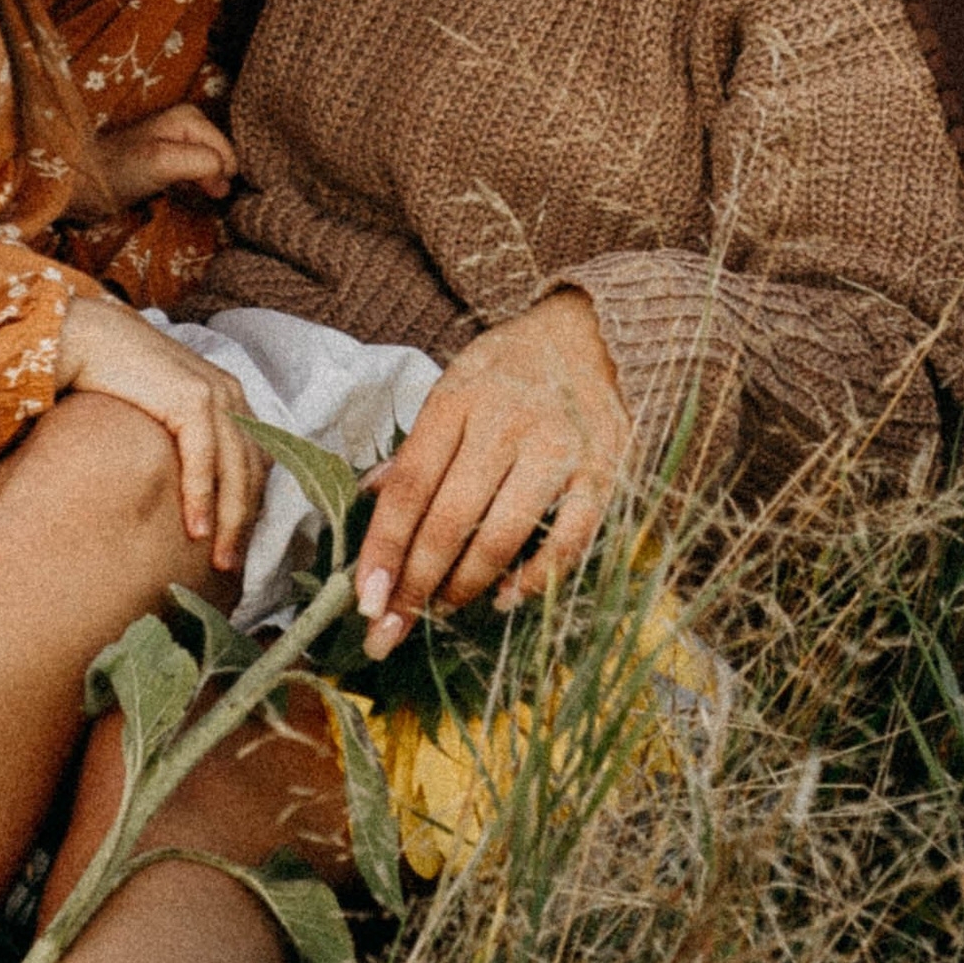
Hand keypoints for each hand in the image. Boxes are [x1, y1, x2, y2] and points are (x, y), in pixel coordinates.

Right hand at [56, 290, 262, 568]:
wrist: (86, 338)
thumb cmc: (114, 379)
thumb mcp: (160, 412)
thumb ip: (182, 440)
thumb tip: (187, 492)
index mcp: (231, 397)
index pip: (254, 462)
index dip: (249, 506)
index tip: (236, 545)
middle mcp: (231, 393)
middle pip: (251, 470)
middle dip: (244, 522)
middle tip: (231, 566)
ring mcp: (215, 393)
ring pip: (235, 470)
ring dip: (229, 520)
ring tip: (218, 559)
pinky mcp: (190, 397)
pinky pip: (204, 458)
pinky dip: (202, 497)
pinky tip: (196, 529)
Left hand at [94, 102, 236, 210]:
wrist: (81, 182)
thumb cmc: (119, 170)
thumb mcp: (163, 162)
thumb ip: (202, 162)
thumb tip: (225, 175)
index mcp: (191, 117)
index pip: (228, 156)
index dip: (218, 178)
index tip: (201, 193)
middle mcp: (190, 124)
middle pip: (223, 162)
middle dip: (213, 182)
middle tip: (189, 194)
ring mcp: (181, 142)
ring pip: (213, 171)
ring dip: (204, 187)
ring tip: (182, 195)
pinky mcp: (171, 160)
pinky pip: (199, 177)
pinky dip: (195, 189)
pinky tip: (179, 195)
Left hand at [354, 291, 627, 659]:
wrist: (591, 334)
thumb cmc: (509, 371)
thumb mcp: (452, 388)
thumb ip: (416, 448)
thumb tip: (366, 499)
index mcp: (457, 402)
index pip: (409, 488)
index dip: (383, 549)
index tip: (363, 600)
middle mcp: (504, 425)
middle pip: (447, 521)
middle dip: (414, 584)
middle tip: (391, 628)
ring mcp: (556, 449)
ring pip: (499, 537)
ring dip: (464, 586)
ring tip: (441, 609)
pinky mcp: (600, 474)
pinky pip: (565, 541)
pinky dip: (534, 579)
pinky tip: (506, 597)